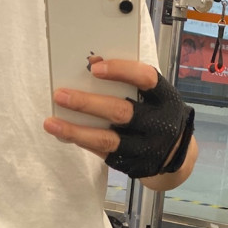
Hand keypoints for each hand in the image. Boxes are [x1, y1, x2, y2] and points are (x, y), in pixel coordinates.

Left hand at [43, 59, 195, 182]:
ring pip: (107, 139)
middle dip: (87, 103)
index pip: (145, 78)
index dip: (120, 70)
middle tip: (60, 95)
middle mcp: (159, 123)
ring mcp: (146, 147)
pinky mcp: (133, 164)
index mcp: (165, 98)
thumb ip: (129, 82)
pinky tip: (64, 134)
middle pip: (120, 112)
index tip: (94, 68)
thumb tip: (92, 63)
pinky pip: (103, 152)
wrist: (176, 155)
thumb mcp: (153, 97)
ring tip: (51, 122)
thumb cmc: (157, 114)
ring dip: (76, 130)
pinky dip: (82, 141)